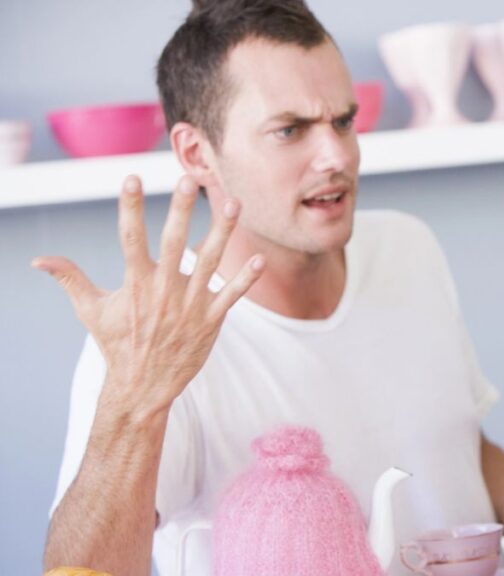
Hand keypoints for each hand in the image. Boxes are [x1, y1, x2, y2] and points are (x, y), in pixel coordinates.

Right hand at [32, 175, 263, 415]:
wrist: (143, 387)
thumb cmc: (117, 345)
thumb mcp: (92, 311)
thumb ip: (71, 280)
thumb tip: (40, 260)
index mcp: (135, 284)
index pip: (130, 238)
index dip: (130, 207)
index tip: (132, 177)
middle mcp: (163, 291)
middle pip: (173, 243)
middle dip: (180, 210)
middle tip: (187, 179)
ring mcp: (190, 306)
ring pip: (210, 262)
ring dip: (223, 233)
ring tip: (233, 204)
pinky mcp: (211, 321)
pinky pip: (232, 295)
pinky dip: (246, 278)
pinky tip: (260, 257)